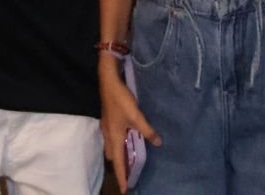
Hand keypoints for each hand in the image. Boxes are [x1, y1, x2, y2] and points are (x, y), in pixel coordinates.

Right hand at [99, 60, 159, 191]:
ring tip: (129, 155)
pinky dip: (118, 142)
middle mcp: (107, 134)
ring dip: (118, 153)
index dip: (121, 176)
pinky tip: (127, 136)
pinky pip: (111, 137)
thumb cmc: (121, 100)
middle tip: (129, 170)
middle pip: (111, 155)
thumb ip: (147, 131)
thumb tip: (158, 143)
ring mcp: (106, 126)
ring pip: (110, 146)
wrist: (108, 80)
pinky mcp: (107, 119)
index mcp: (113, 137)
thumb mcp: (136, 116)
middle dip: (118, 164)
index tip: (125, 189)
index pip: (117, 162)